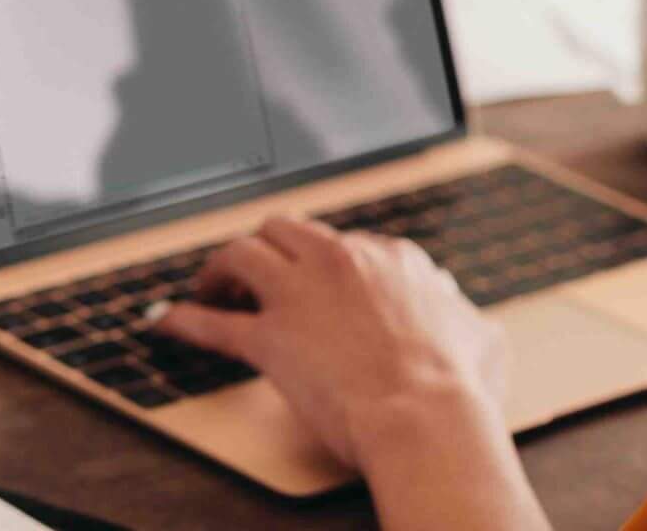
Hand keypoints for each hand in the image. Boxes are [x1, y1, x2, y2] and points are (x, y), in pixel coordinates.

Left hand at [150, 214, 508, 471]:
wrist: (424, 415)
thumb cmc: (458, 384)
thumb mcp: (482, 336)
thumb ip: (467, 315)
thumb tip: (465, 313)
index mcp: (390, 259)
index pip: (346, 245)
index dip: (325, 266)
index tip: (316, 285)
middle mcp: (340, 261)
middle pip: (284, 230)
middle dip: (266, 249)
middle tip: (257, 279)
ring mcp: (300, 295)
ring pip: (243, 253)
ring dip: (223, 270)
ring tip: (213, 289)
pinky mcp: (268, 337)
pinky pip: (211, 323)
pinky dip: (183, 320)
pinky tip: (164, 323)